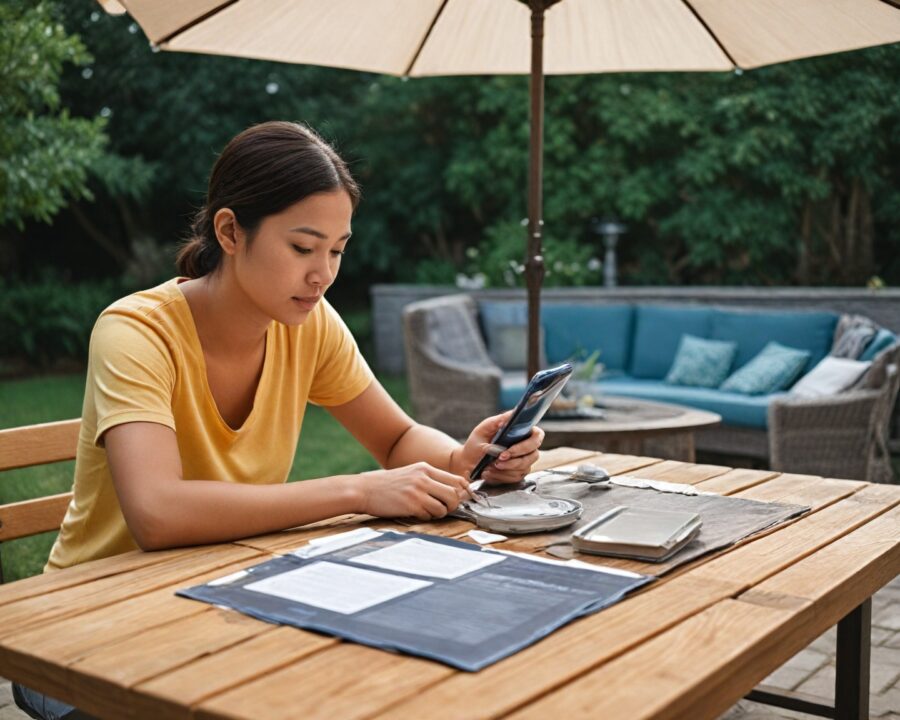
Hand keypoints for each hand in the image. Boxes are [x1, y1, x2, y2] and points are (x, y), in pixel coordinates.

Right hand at [356, 462, 470, 520]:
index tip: (462, 499)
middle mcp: (424, 478)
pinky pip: (429, 515)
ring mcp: (418, 491)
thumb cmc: (387, 484)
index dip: (464, 492)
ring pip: (444, 507)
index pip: (457, 480)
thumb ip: (429, 479)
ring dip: (439, 513)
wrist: (364, 489)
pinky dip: (426, 517)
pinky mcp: (411, 505)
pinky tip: (415, 513)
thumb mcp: (410, 474)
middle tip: (443, 508)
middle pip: (454, 495)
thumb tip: (452, 491)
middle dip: (452, 505)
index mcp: (425, 468)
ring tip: (427, 511)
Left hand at [454, 412, 544, 484]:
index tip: (509, 450)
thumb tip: (509, 417)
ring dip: (504, 469)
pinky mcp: (517, 474)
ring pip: (523, 468)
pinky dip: (500, 476)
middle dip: (514, 460)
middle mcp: (527, 447)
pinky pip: (515, 478)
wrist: (468, 461)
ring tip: (488, 466)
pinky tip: (488, 473)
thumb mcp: (484, 428)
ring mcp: (524, 462)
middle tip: (497, 460)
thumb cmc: (478, 442)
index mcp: (522, 432)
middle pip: (534, 455)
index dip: (527, 444)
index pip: (537, 435)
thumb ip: (497, 421)